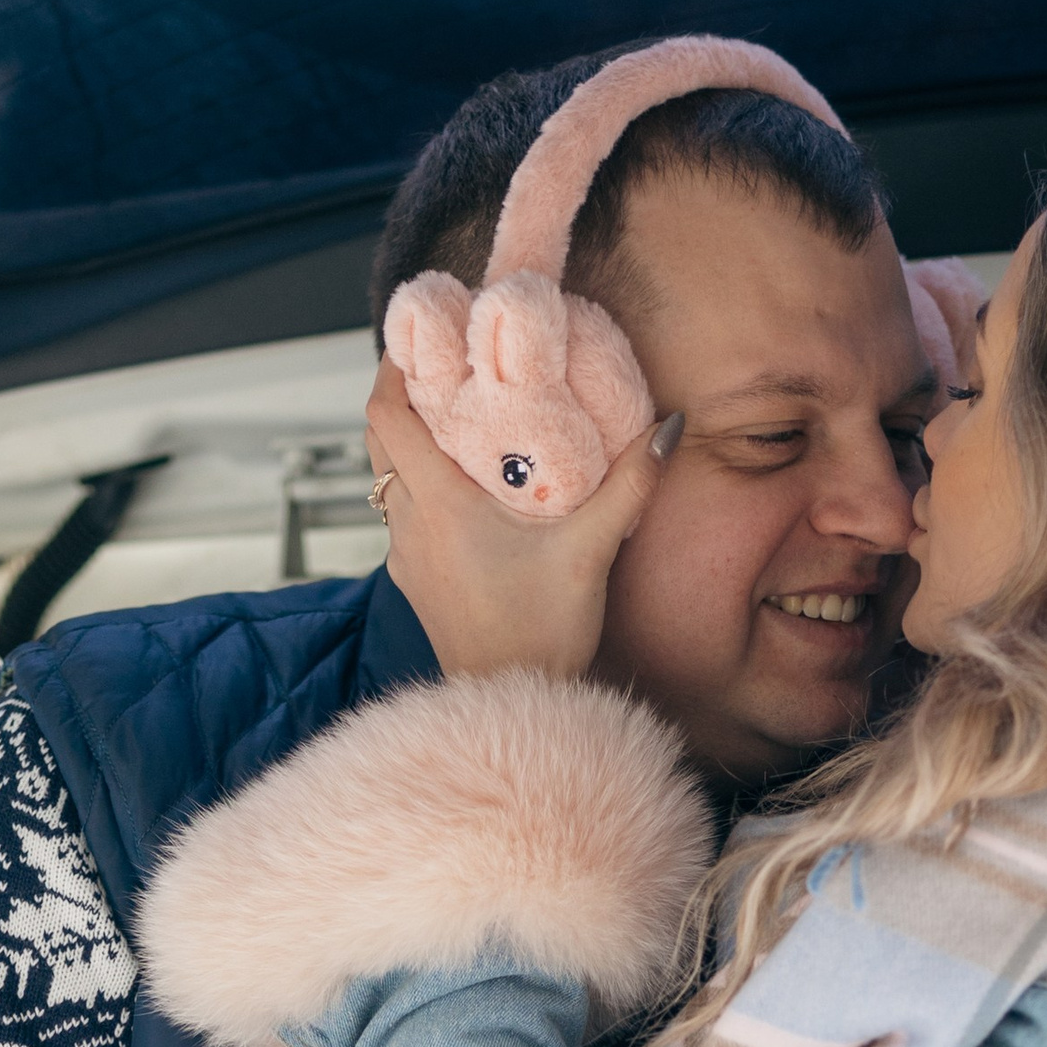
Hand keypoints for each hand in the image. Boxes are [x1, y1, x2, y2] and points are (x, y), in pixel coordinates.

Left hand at [366, 357, 676, 682]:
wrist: (510, 707)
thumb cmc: (540, 635)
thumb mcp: (590, 551)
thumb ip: (630, 483)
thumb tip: (669, 426)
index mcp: (437, 504)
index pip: (386, 414)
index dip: (392, 367)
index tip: (420, 338)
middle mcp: (409, 525)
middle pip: (378, 440)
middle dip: (399, 397)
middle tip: (440, 369)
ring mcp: (407, 558)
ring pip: (388, 479)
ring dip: (410, 444)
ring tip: (455, 420)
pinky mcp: (416, 583)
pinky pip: (404, 516)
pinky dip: (420, 487)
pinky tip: (464, 487)